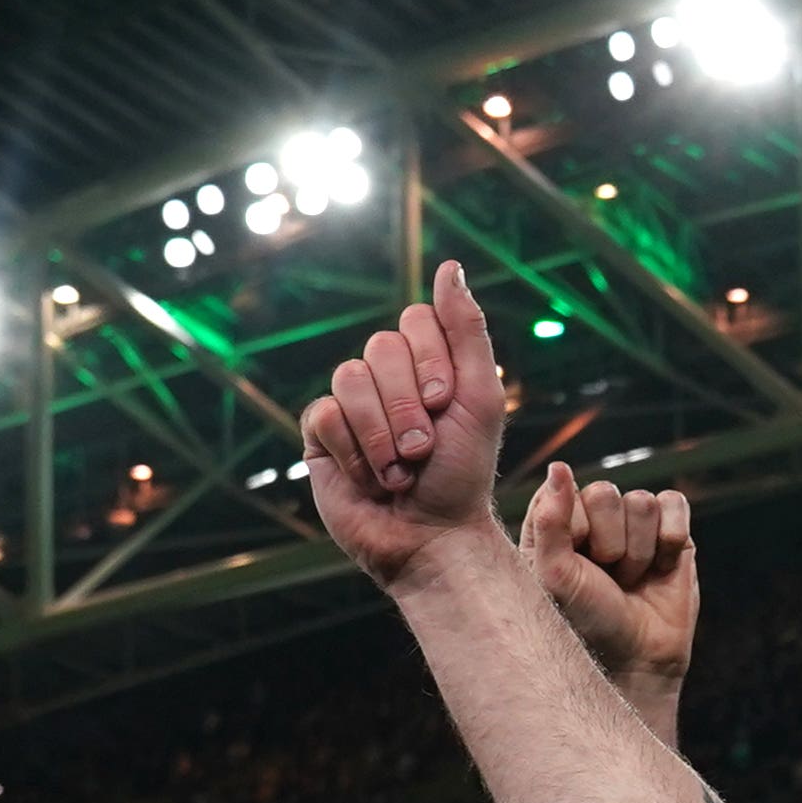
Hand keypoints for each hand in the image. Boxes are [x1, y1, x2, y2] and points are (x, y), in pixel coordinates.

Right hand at [304, 262, 506, 597]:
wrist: (432, 537)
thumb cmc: (463, 474)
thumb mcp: (480, 397)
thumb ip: (467, 330)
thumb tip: (449, 266)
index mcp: (427, 362)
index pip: (416, 321)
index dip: (431, 362)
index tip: (446, 404)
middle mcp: (387, 377)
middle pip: (380, 347)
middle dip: (407, 405)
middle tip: (424, 449)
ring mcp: (352, 404)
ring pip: (350, 378)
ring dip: (382, 433)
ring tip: (400, 473)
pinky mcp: (321, 436)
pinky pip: (325, 414)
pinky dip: (354, 451)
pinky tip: (370, 478)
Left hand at [522, 462, 698, 689]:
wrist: (636, 659)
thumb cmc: (586, 621)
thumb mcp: (555, 575)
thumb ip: (550, 520)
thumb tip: (559, 466)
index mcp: (556, 520)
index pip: (567, 490)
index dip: (577, 532)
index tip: (577, 567)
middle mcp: (593, 516)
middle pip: (607, 493)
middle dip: (611, 544)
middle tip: (609, 578)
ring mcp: (633, 523)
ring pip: (642, 502)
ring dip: (639, 551)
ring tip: (631, 580)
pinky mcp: (671, 531)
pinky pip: (674, 505)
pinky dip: (669, 541)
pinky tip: (661, 567)